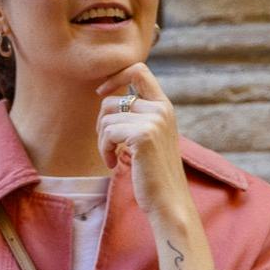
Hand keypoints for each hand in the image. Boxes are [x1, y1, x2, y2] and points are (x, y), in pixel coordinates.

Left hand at [94, 63, 192, 226]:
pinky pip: (107, 133)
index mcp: (163, 106)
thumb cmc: (153, 172)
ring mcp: (154, 120)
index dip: (115, 76)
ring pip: (106, 119)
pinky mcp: (143, 135)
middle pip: (112, 100)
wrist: (168, 200)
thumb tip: (107, 96)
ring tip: (112, 157)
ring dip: (102, 141)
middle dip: (101, 123)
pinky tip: (111, 163)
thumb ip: (137, 115)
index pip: (139, 70)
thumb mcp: (148, 136)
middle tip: (107, 144)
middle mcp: (161, 109)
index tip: (101, 92)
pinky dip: (103, 150)